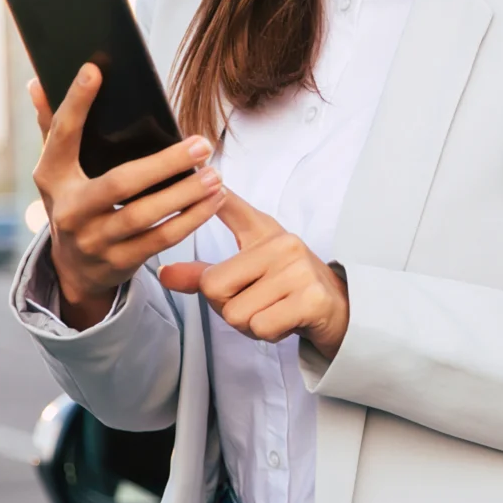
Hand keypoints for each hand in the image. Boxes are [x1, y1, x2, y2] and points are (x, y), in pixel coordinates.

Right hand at [29, 65, 221, 329]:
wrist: (74, 268)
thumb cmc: (74, 201)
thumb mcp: (57, 169)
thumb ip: (52, 126)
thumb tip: (37, 82)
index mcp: (52, 177)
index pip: (62, 134)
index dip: (76, 103)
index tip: (95, 70)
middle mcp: (69, 210)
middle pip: (119, 183)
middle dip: (164, 163)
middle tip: (201, 144)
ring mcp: (94, 239)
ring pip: (145, 216)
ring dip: (185, 194)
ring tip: (214, 174)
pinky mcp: (120, 261)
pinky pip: (161, 240)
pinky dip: (191, 220)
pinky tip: (214, 201)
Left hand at [156, 190, 349, 358]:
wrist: (338, 309)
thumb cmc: (287, 288)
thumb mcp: (247, 274)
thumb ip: (204, 274)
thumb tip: (164, 273)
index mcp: (264, 231)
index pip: (232, 207)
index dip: (214, 194)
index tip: (200, 169)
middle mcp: (282, 243)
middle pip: (215, 287)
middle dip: (228, 307)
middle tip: (257, 302)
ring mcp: (299, 270)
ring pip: (237, 313)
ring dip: (250, 324)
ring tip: (273, 310)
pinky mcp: (311, 299)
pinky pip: (261, 326)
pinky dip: (268, 333)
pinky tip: (286, 320)